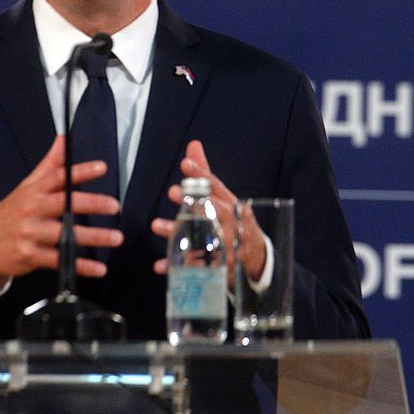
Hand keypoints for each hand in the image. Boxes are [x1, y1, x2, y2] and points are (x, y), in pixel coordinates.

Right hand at [0, 135, 121, 289]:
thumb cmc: (10, 213)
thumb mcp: (27, 186)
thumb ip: (50, 164)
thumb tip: (65, 139)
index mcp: (33, 191)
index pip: (58, 177)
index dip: (80, 171)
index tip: (102, 167)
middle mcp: (32, 210)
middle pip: (64, 204)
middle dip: (91, 204)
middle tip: (115, 206)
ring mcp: (30, 234)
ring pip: (65, 234)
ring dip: (93, 237)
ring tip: (117, 238)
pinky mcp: (29, 256)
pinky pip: (59, 261)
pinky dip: (80, 266)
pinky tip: (99, 269)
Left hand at [150, 140, 265, 281]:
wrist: (256, 259)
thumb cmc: (234, 221)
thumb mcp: (223, 198)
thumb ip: (205, 175)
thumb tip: (193, 145)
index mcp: (233, 206)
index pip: (218, 188)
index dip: (202, 176)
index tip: (184, 164)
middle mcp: (232, 225)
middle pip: (214, 213)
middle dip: (194, 202)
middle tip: (172, 191)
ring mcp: (227, 248)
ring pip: (203, 240)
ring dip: (178, 233)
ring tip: (157, 225)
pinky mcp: (219, 268)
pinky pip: (196, 268)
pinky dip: (177, 267)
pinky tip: (160, 264)